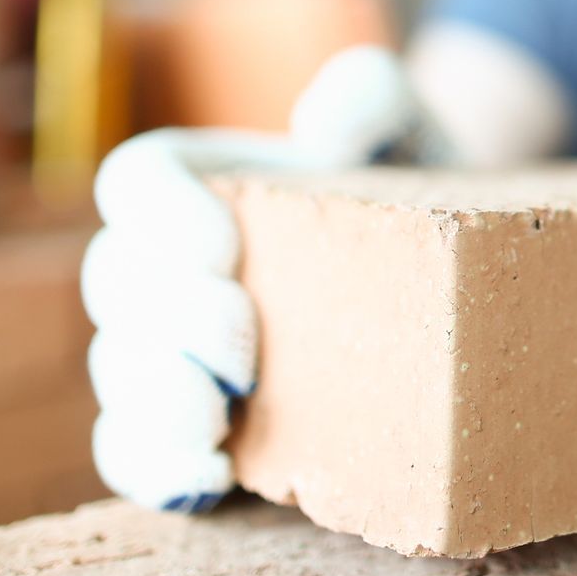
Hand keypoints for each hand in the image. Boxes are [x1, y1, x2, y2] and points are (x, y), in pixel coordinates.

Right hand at [82, 46, 432, 511]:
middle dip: (167, 316)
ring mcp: (173, 350)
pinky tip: (206, 480)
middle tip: (244, 342)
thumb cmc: (416, 188)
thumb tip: (322, 129)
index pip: (137, 179)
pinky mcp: (194, 425)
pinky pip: (135, 452)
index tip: (224, 245)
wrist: (459, 279)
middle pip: (117, 282)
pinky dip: (153, 470)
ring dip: (154, 398)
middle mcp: (170, 265)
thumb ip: (373, 95)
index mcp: (203, 182)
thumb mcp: (411, 130)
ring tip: (215, 416)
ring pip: (118, 371)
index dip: (158, 213)